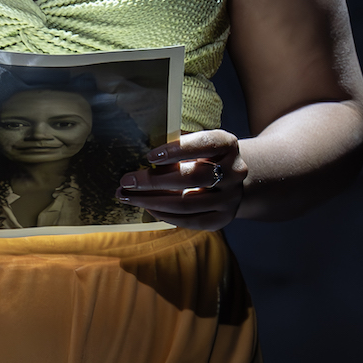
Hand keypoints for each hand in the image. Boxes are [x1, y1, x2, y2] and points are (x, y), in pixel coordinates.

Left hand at [119, 130, 244, 230]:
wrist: (227, 177)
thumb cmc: (199, 154)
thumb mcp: (191, 141)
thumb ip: (172, 142)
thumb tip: (137, 147)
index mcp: (227, 145)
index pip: (205, 144)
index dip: (177, 150)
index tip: (149, 156)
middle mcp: (235, 171)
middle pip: (193, 177)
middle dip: (154, 180)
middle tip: (126, 181)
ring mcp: (232, 197)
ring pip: (187, 203)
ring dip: (151, 201)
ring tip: (127, 196)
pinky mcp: (224, 217)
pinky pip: (191, 220)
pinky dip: (166, 215)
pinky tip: (147, 208)